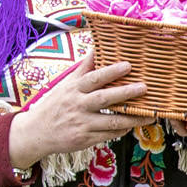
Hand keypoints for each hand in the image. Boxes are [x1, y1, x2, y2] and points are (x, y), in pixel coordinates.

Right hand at [1, 58, 147, 170]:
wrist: (36, 132)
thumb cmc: (56, 105)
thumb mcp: (66, 84)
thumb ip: (84, 68)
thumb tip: (96, 47)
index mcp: (74, 90)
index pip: (94, 78)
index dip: (111, 72)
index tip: (128, 65)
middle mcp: (78, 106)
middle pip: (105, 98)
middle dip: (126, 93)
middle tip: (145, 87)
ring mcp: (82, 124)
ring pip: (111, 121)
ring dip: (132, 118)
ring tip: (150, 114)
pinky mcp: (85, 140)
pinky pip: (108, 135)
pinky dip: (121, 130)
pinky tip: (132, 125)